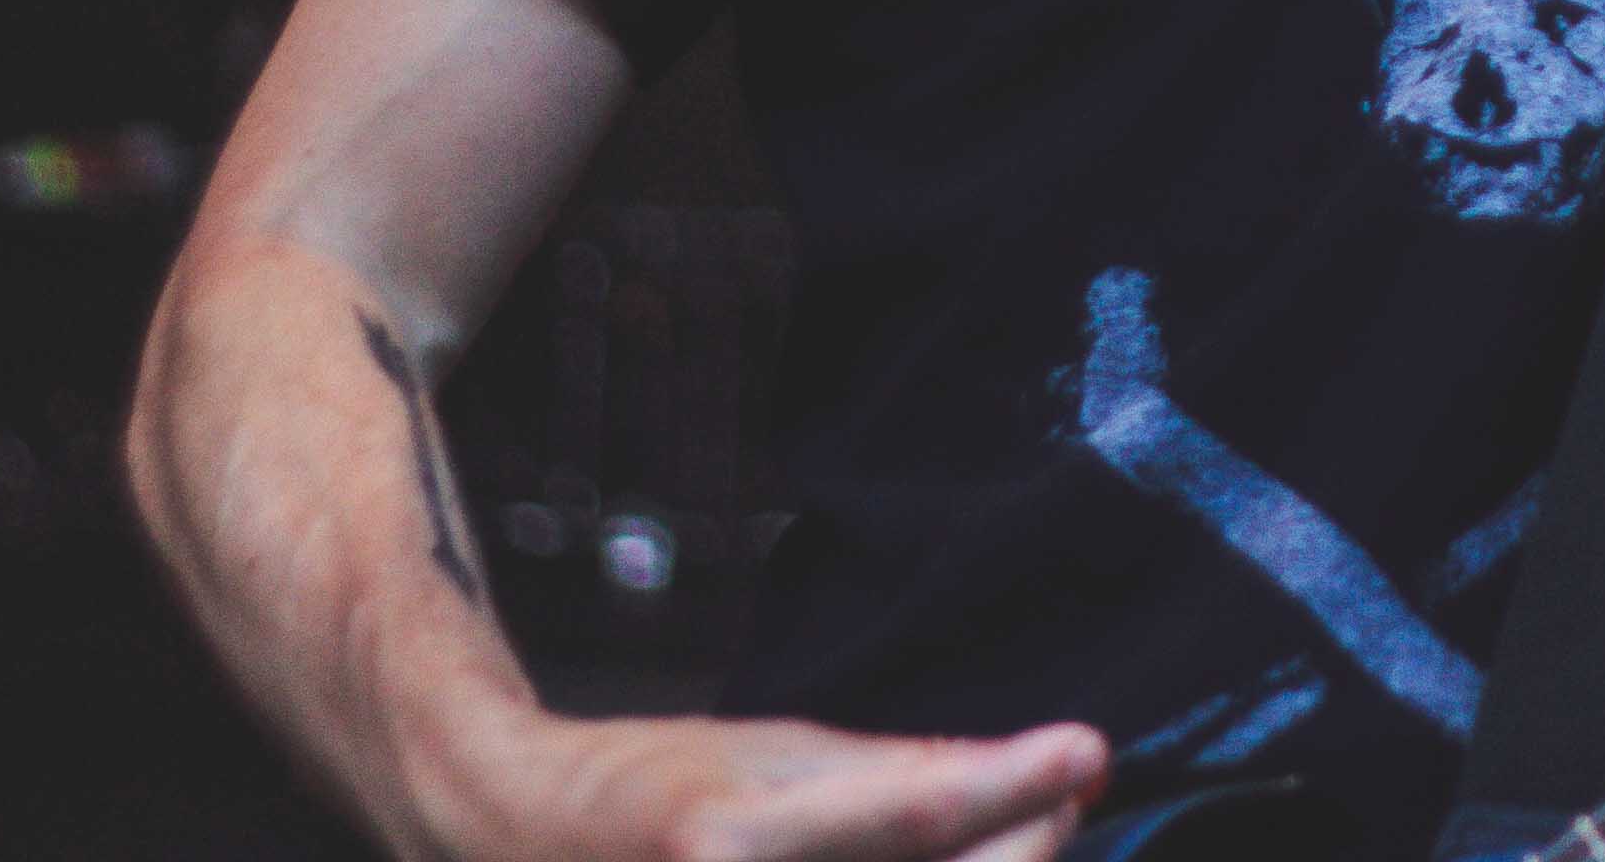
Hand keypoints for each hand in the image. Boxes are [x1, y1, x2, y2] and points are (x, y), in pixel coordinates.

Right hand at [422, 707, 1107, 861]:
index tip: (1085, 753)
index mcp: (734, 839)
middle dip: (1015, 850)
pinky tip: (948, 860)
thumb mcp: (778, 758)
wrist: (519, 841)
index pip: (915, 813)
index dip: (1017, 789)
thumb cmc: (655, 790)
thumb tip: (1050, 773)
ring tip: (1000, 835)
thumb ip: (909, 777)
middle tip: (1051, 800)